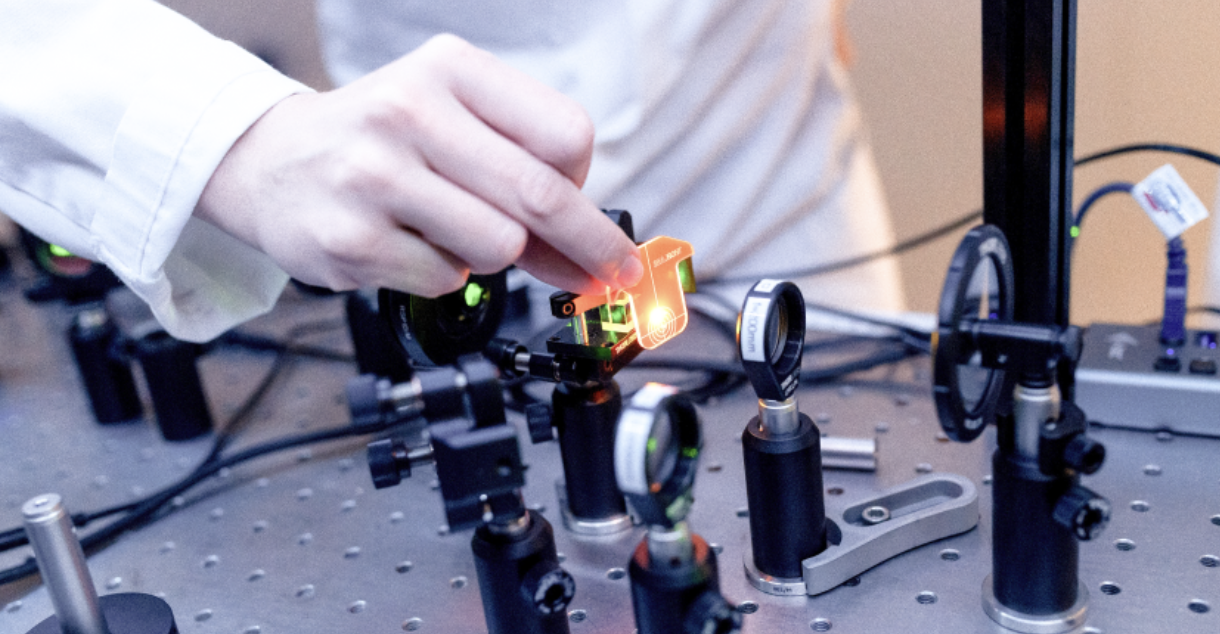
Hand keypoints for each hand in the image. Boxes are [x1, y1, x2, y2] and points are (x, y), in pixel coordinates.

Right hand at [195, 34, 642, 297]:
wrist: (268, 163)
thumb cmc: (379, 142)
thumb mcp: (449, 120)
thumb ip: (522, 172)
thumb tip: (594, 256)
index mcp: (448, 68)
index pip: (566, 133)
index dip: (583, 182)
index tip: (583, 207)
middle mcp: (408, 111)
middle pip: (541, 195)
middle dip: (590, 245)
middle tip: (613, 273)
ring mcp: (374, 176)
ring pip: (499, 244)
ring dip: (491, 252)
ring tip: (447, 227)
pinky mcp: (351, 239)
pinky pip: (447, 278)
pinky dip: (442, 272)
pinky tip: (405, 242)